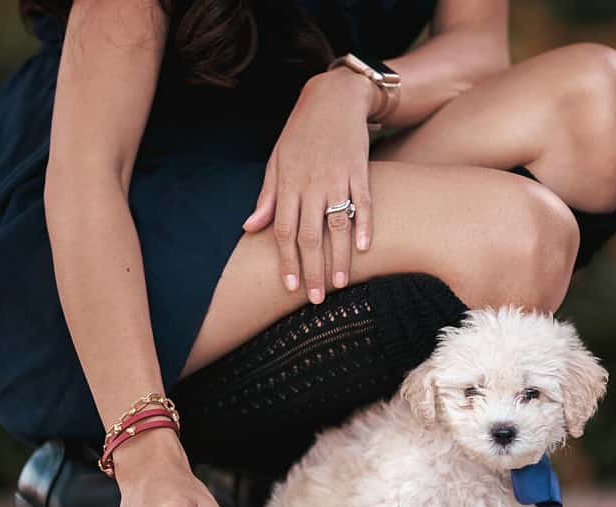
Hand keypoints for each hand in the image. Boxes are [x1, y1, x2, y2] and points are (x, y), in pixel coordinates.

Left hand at [242, 68, 379, 303]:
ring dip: (338, 258)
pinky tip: (365, 250)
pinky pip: (364, 203)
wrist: (333, 97)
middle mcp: (311, 184)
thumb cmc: (301, 132)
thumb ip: (267, 196)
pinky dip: (365, 226)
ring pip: (337, 226)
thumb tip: (250, 228)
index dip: (286, 261)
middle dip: (312, 270)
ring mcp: (337, 178)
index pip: (283, 231)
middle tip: (316, 299)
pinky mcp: (360, 170)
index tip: (290, 287)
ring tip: (340, 284)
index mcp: (288, 184)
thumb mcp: (277, 160)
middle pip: (309, 236)